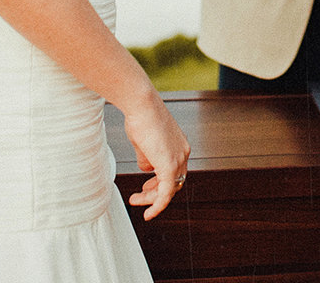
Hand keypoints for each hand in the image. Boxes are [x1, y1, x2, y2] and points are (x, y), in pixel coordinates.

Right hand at [121, 95, 189, 220]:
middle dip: (154, 192)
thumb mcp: (144, 141)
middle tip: (140, 197)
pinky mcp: (170, 166)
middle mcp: (183, 153)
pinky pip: (166, 193)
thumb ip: (147, 157)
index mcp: (180, 146)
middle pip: (173, 182)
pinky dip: (157, 205)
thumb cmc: (141, 116)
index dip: (159, 182)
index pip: (174, 171)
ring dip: (151, 198)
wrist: (142, 104)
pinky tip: (149, 213)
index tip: (146, 187)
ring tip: (136, 200)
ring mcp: (178, 160)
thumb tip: (146, 169)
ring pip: (168, 189)